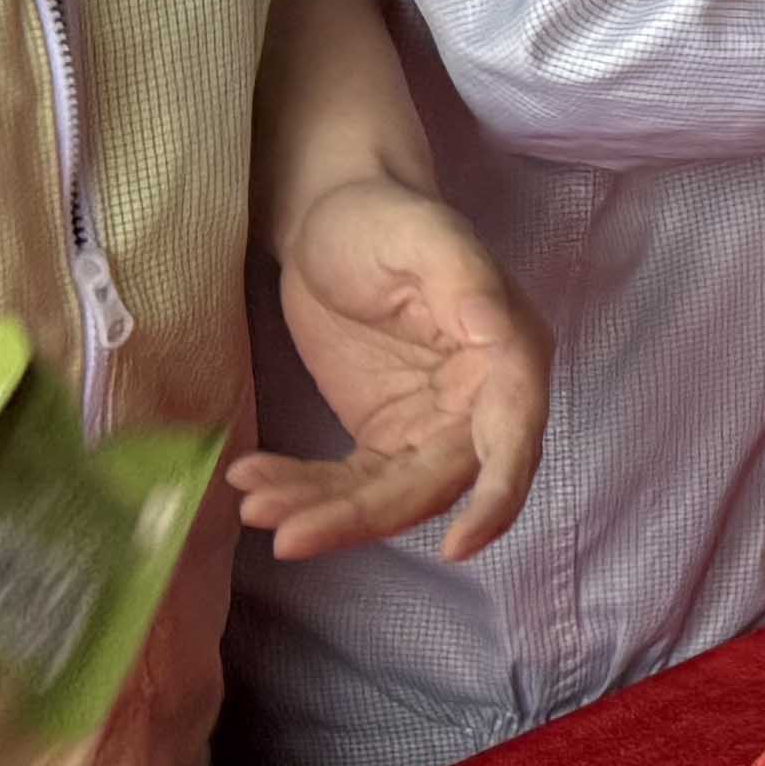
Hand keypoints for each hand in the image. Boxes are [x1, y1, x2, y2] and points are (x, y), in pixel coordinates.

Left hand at [236, 176, 547, 563]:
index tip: (459, 549)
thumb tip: (495, 333)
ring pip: (387, 495)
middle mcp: (478, 403)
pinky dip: (303, 492)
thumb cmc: (384, 216)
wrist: (330, 216)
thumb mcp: (423, 236)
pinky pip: (349, 484)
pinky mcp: (382, 436)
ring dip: (323, 512)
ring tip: (255, 505)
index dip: (495, 497)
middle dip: (363, 517)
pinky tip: (252, 480)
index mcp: (508, 356)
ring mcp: (428, 425)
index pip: (511, 437)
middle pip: (433, 483)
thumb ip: (464, 279)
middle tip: (287, 535)